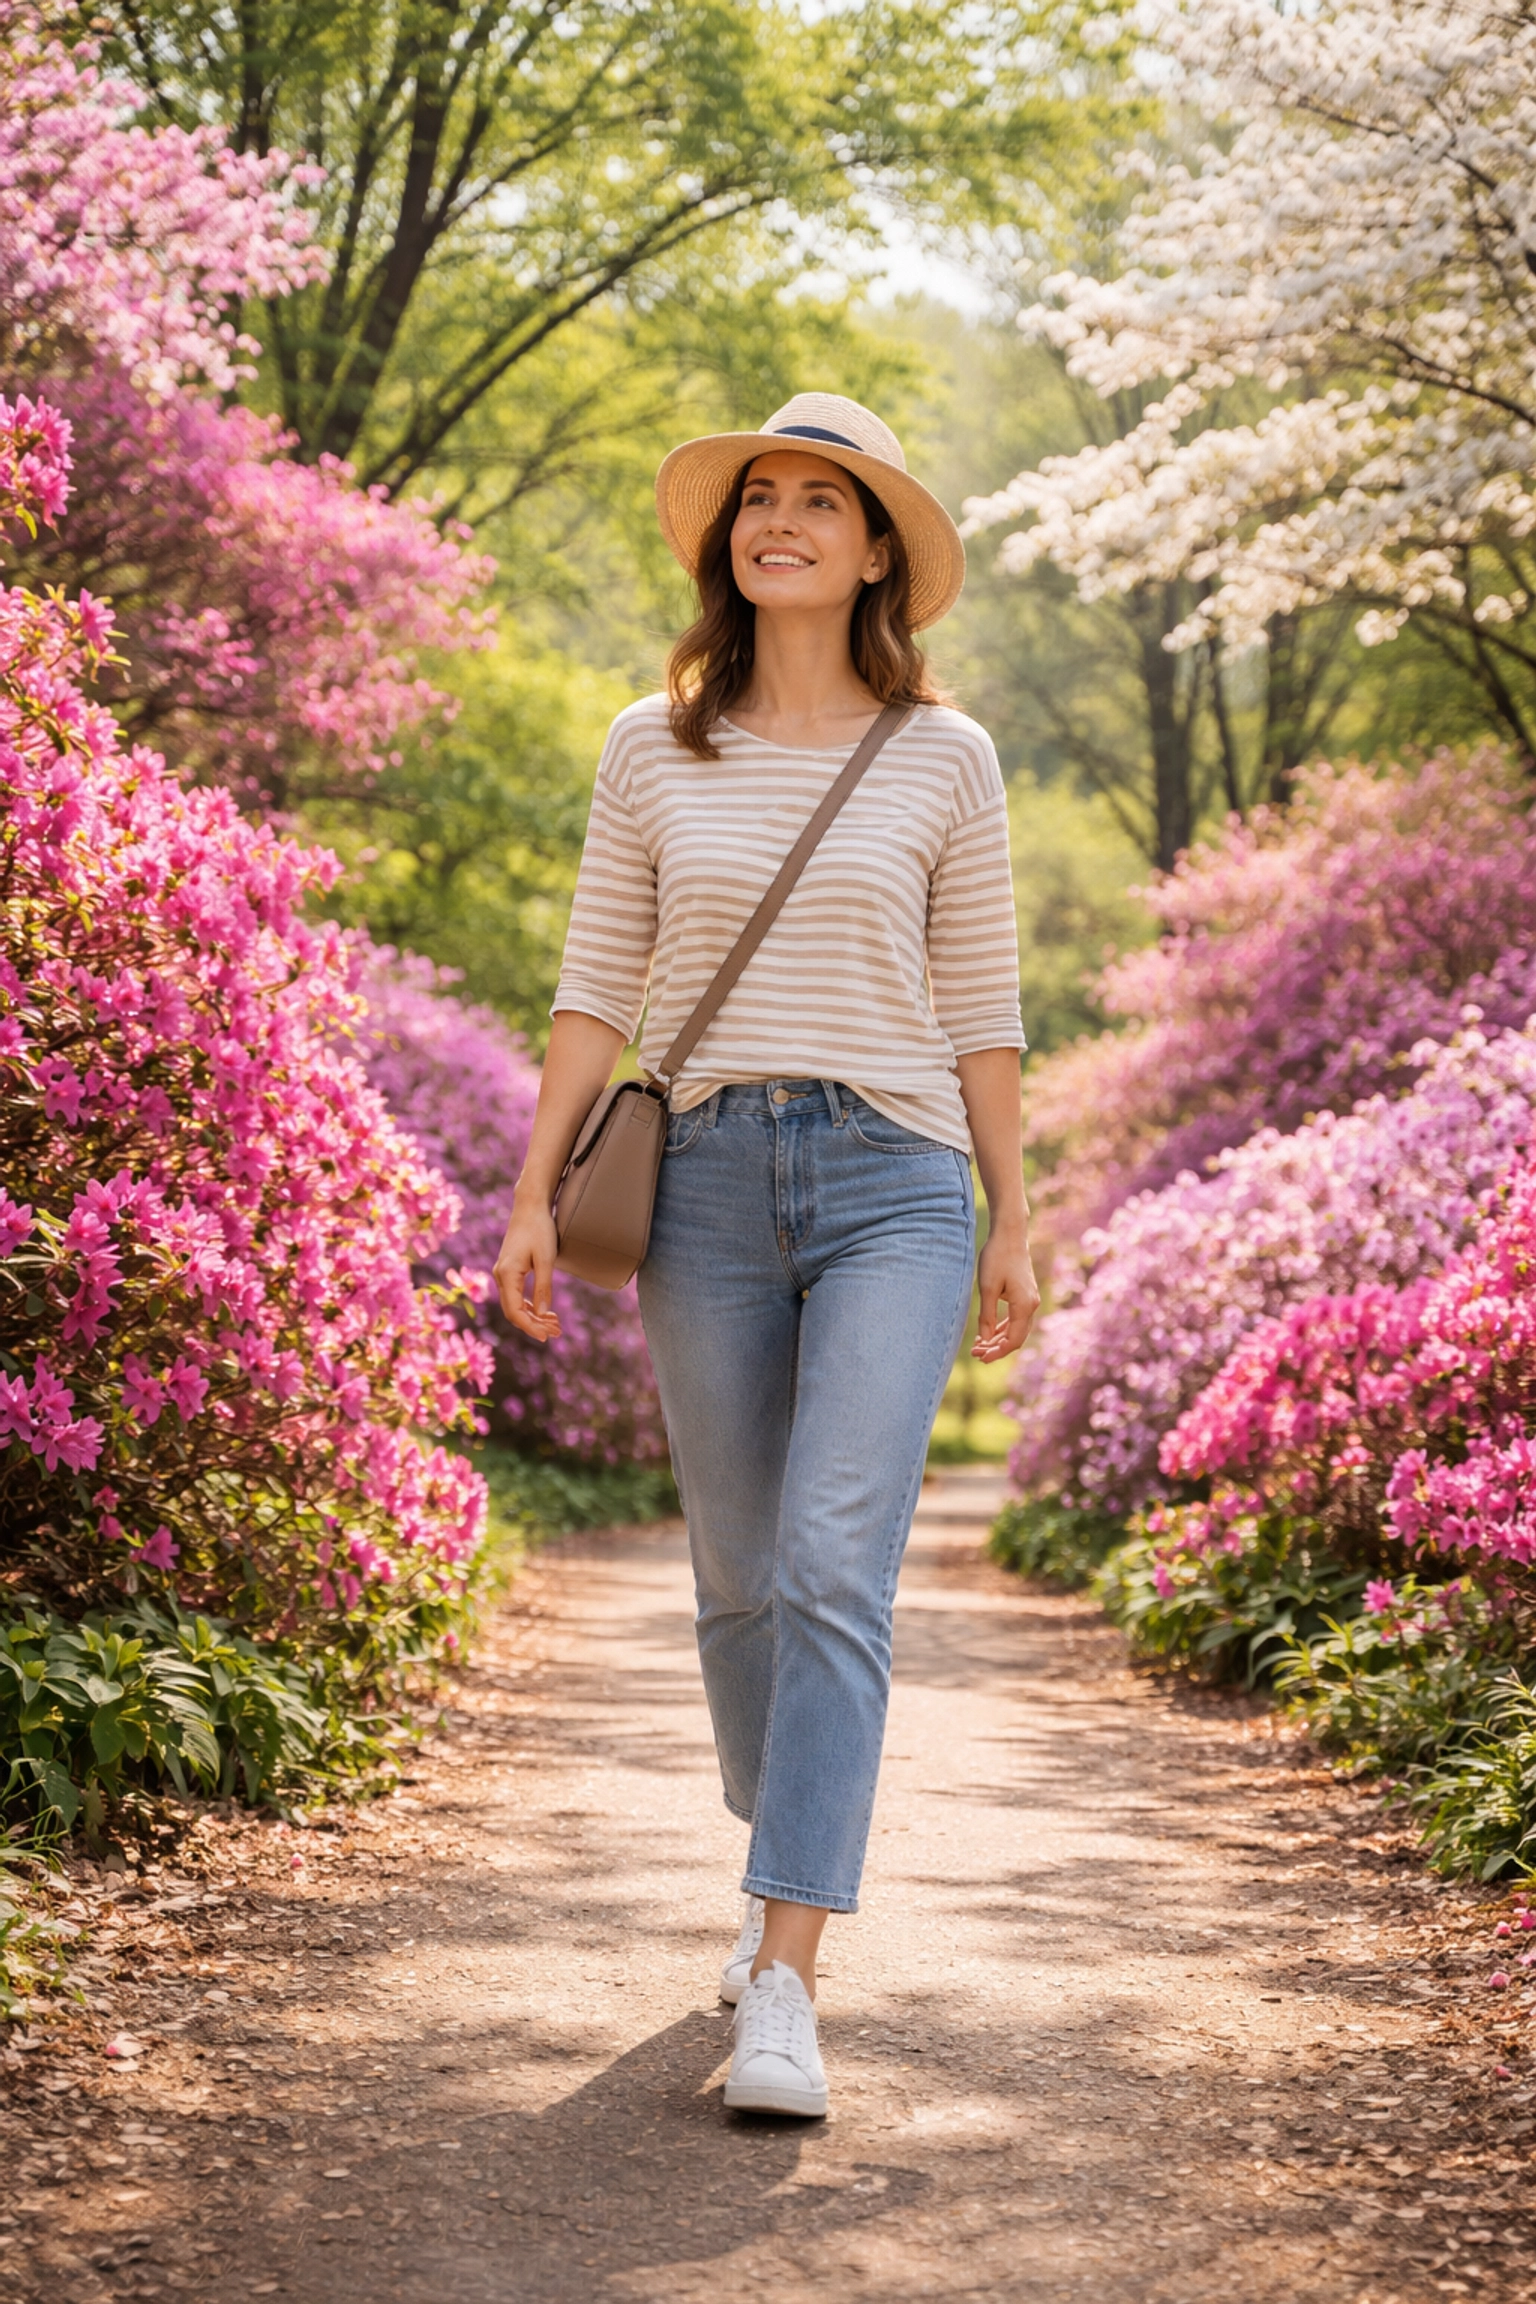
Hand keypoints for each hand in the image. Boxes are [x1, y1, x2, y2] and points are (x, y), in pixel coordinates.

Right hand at [492, 1194, 561, 1343]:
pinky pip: (516, 1295)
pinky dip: (529, 1305)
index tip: (547, 1337)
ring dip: (533, 1316)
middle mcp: (500, 1275)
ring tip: (555, 1325)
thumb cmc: (539, 1229)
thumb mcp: (546, 1259)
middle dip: (534, 1325)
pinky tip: (544, 1311)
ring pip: (515, 1304)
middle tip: (557, 1333)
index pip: (515, 1311)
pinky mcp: (509, 1270)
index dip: (530, 1327)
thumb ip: (543, 1287)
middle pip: (513, 1311)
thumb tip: (542, 1313)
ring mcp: (503, 1273)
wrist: (530, 1206)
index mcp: (507, 1274)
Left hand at [972, 1225, 1039, 1361]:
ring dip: (998, 1339)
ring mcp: (1029, 1300)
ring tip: (978, 1346)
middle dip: (997, 1348)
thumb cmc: (996, 1258)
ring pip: (1016, 1329)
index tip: (980, 1357)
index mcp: (1024, 1305)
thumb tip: (985, 1340)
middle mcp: (1031, 1305)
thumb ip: (987, 1316)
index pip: (1013, 1340)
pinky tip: (988, 1333)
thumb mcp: (987, 1288)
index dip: (997, 1352)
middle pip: (1016, 1337)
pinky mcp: (1024, 1294)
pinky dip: (1002, 1327)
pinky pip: (1015, 1318)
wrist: (1009, 1234)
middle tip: (976, 1354)